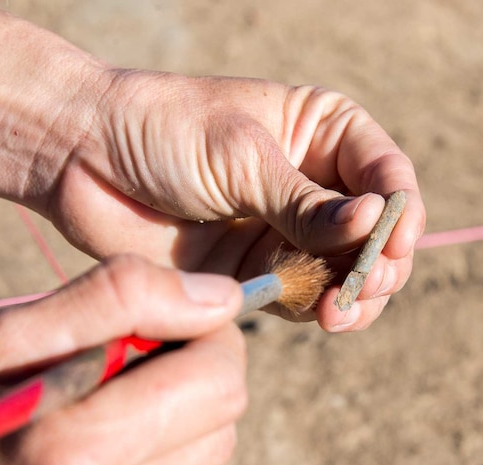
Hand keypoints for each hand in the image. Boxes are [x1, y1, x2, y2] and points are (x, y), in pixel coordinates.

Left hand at [0, 1, 423, 331]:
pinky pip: (303, 298)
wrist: (82, 158)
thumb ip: (304, 203)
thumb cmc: (161, 131)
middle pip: (376, 233)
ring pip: (347, 273)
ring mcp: (287, 231)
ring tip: (339, 311)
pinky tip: (315, 315)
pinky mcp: (257, 272)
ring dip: (354, 296)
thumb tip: (375, 224)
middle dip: (379, 263)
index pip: (386, 174)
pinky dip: (315, 310)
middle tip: (362, 287)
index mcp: (322, 133)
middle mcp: (313, 184)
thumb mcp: (239, 157)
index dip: (400, 210)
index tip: (393, 240)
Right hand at [0, 256, 245, 464]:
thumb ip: (115, 302)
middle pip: (224, 419)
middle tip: (126, 376)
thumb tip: (218, 296)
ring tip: (104, 431)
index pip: (219, 377)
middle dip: (190, 380)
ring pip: (212, 464)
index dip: (203, 338)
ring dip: (176, 432)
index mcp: (77, 452)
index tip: (164, 331)